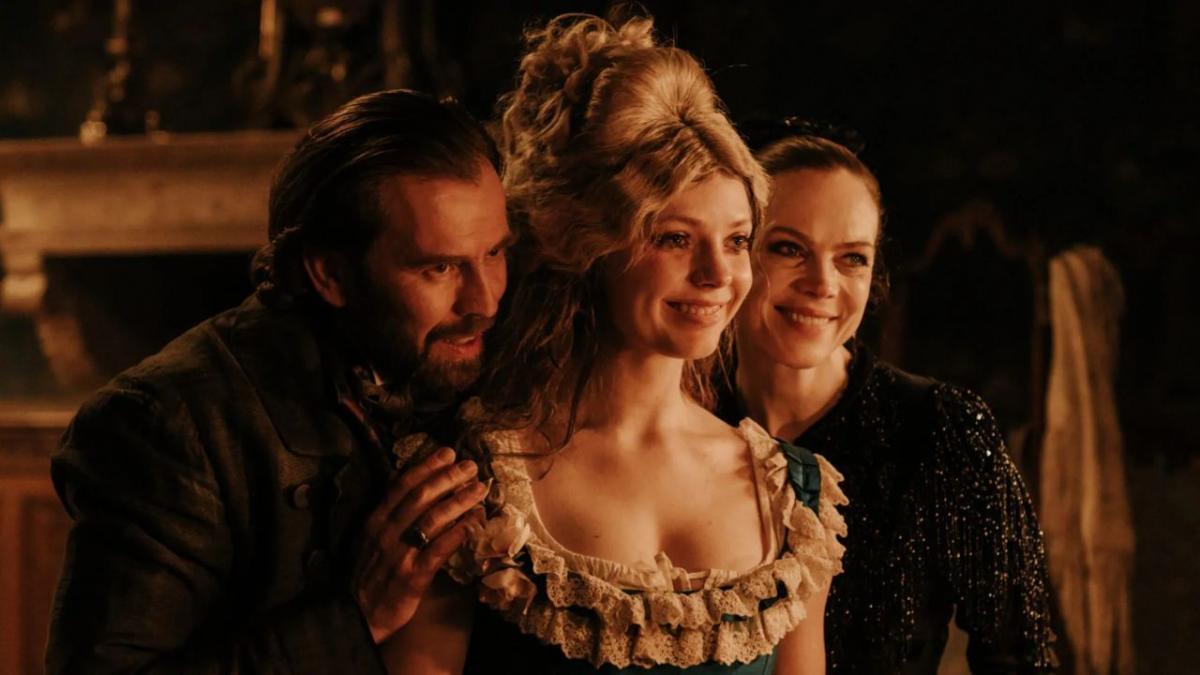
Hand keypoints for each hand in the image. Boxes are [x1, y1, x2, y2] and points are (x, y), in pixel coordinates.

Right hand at [352, 446, 486, 643]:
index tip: (447, 453)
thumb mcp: (369, 539)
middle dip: (447, 478)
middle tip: (470, 466)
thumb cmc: (368, 576)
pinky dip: (459, 533)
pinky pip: (440, 549)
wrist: (358, 615)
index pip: (402, 486)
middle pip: (421, 497)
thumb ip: (387, 514)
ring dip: (459, 501)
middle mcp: (386, 533)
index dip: (426, 467)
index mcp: (375, 521)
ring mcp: (400, 554)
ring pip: (433, 519)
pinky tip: (475, 522)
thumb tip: (408, 485)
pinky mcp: (413, 576)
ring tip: (479, 489)